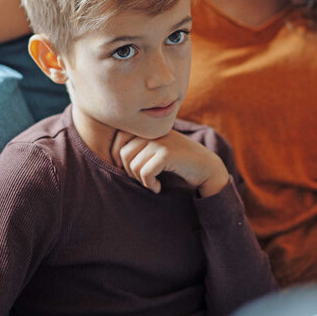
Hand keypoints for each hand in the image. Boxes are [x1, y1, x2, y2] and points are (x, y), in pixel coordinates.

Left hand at [110, 130, 228, 196]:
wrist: (206, 166)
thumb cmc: (177, 161)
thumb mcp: (156, 150)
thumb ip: (137, 147)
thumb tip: (111, 160)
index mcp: (147, 128)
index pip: (118, 139)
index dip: (118, 158)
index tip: (131, 171)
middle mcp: (153, 131)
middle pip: (123, 153)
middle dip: (129, 171)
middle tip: (143, 179)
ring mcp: (160, 140)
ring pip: (132, 164)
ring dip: (140, 180)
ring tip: (152, 183)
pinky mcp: (167, 153)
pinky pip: (145, 172)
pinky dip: (149, 184)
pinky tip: (158, 187)